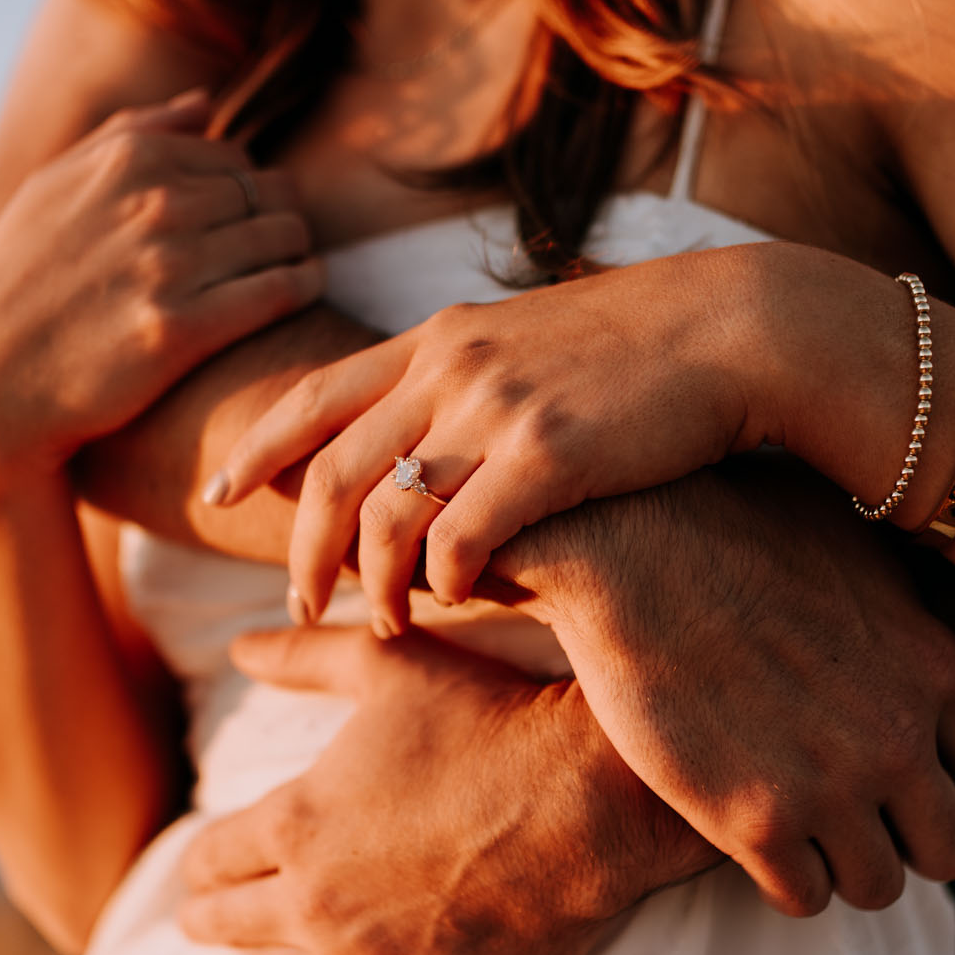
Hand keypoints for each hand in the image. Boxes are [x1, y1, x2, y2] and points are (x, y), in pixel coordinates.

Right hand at [0, 90, 322, 489]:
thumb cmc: (21, 284)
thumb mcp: (53, 190)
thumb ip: (130, 134)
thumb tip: (204, 102)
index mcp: (125, 157)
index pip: (232, 155)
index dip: (248, 187)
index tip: (250, 217)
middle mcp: (151, 202)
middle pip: (266, 192)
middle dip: (280, 216)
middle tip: (282, 246)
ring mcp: (168, 265)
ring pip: (283, 234)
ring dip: (297, 248)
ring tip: (293, 266)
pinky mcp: (182, 329)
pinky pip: (281, 288)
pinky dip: (304, 284)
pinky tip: (303, 290)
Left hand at [175, 625, 721, 954]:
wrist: (585, 805)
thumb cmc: (491, 724)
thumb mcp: (390, 667)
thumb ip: (305, 656)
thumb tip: (238, 644)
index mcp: (295, 821)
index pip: (213, 855)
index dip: (202, 862)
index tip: (201, 867)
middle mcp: (310, 900)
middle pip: (224, 923)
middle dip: (203, 922)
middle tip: (195, 926)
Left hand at [207, 245, 814, 631]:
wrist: (737, 328)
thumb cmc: (640, 348)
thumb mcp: (528, 338)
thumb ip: (461, 373)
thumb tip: (417, 423)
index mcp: (439, 337)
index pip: (314, 395)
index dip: (256, 448)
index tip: (217, 491)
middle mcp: (452, 366)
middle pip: (332, 471)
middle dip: (300, 550)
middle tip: (293, 605)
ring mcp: (498, 408)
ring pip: (387, 513)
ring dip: (372, 583)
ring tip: (382, 626)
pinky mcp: (551, 454)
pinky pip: (463, 536)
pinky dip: (445, 580)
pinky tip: (455, 604)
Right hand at [490, 463, 954, 915]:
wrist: (628, 546)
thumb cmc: (725, 520)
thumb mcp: (848, 541)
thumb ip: (897, 600)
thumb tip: (910, 610)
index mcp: (935, 667)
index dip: (935, 771)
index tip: (886, 761)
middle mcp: (900, 737)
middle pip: (950, 849)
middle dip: (902, 837)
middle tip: (846, 813)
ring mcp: (834, 787)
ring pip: (877, 884)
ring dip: (839, 864)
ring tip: (794, 832)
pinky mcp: (757, 822)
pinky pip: (803, 896)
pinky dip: (782, 879)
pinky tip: (748, 840)